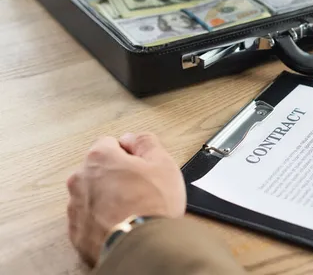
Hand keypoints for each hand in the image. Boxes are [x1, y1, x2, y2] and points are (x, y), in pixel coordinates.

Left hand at [66, 133, 185, 265]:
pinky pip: (89, 218)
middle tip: (139, 188)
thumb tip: (133, 138)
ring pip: (92, 194)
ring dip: (107, 197)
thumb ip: (146, 143)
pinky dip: (101, 219)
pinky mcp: (76, 232)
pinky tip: (121, 223)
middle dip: (115, 175)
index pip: (110, 143)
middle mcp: (81, 179)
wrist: (141, 247)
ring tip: (131, 209)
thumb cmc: (152, 205)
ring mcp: (76, 206)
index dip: (128, 153)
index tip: (140, 166)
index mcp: (100, 158)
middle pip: (99, 169)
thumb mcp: (163, 163)